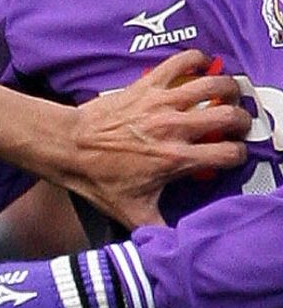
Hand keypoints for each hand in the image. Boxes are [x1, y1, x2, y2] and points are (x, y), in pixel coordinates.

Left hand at [58, 50, 248, 227]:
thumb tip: (174, 248)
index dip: (237, 155)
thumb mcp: (130, 211)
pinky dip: (197, 59)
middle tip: (236, 125)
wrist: (66, 146)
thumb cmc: (97, 178)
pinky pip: (181, 62)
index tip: (231, 156)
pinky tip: (202, 67)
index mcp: (176, 159)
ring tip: (229, 97)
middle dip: (241, 121)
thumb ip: (158, 230)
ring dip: (229, 89)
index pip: (229, 154)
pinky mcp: (147, 86)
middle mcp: (174, 128)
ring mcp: (161, 103)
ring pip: (213, 85)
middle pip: (230, 117)